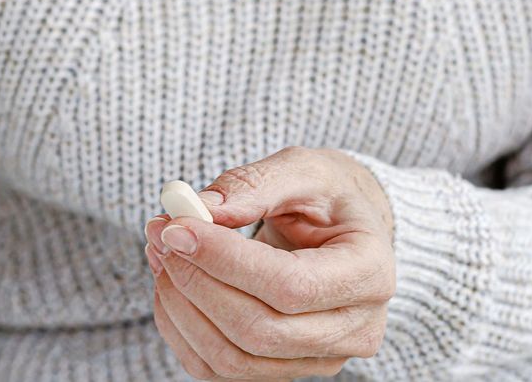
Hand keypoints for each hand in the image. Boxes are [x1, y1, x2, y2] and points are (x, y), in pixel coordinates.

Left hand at [144, 147, 394, 379]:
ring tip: (162, 252)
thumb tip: (201, 209)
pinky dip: (182, 328)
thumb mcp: (303, 170)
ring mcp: (321, 359)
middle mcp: (355, 329)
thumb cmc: (329, 197)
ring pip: (233, 358)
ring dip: (181, 306)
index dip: (224, 261)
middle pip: (258, 330)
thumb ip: (254, 184)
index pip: (290, 286)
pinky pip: (220, 369)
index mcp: (370, 272)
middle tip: (161, 233)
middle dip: (195, 281)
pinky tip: (172, 283)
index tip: (177, 227)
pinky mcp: (285, 369)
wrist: (347, 231)